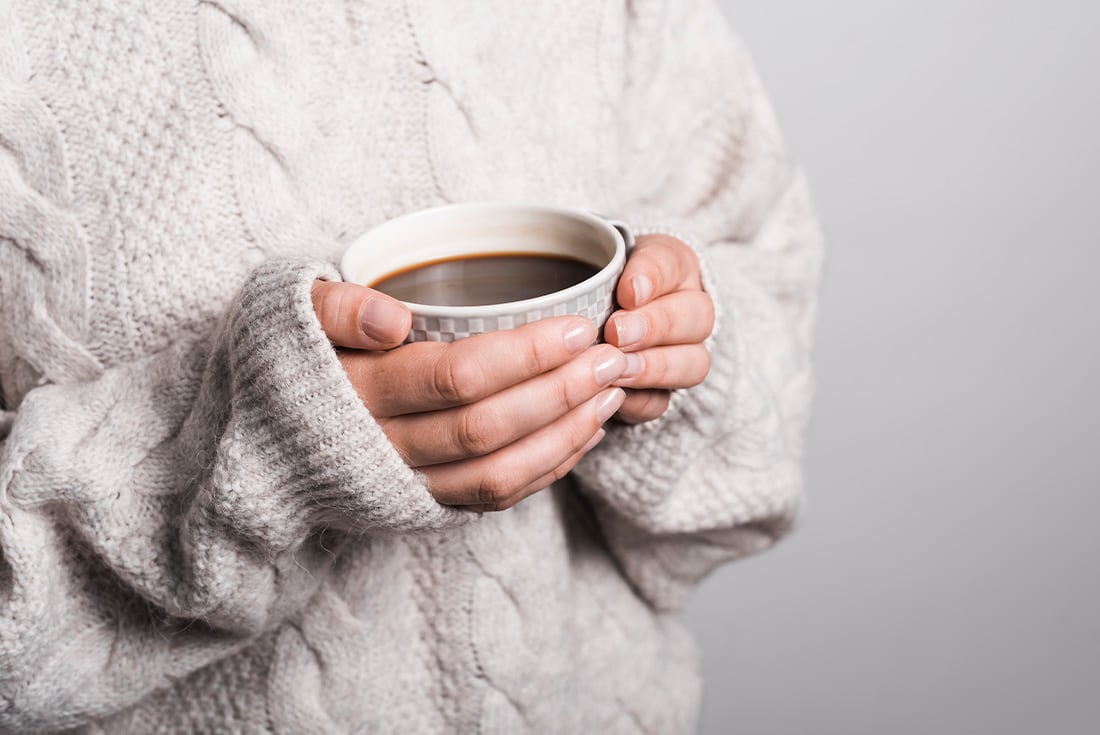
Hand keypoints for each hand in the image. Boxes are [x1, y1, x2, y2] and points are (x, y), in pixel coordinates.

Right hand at [311, 281, 626, 511]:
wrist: (258, 443)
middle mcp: (381, 447)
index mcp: (355, 392)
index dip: (524, 354)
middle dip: (559, 391)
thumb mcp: (288, 313)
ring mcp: (404, 484)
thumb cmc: (288, 357)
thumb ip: (334, 306)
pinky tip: (585, 432)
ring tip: (612, 391)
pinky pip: (493, 499)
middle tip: (612, 356)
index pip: (455, 376)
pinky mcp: (422, 505)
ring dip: (565, 434)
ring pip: (497, 473)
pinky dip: (547, 469)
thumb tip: (392, 318)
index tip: (578, 326)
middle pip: (487, 427)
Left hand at [604, 234, 714, 422]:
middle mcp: (690, 309)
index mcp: (673, 266)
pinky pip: (664, 402)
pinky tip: (614, 396)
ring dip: (654, 367)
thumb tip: (583, 293)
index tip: (627, 292)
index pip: (673, 264)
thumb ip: (597, 274)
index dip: (653, 278)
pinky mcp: (664, 393)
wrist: (588, 319)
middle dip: (655, 326)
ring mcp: (685, 354)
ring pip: (694, 363)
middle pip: (697, 317)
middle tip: (617, 333)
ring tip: (618, 369)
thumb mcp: (594, 266)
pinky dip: (640, 401)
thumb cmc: (592, 286)